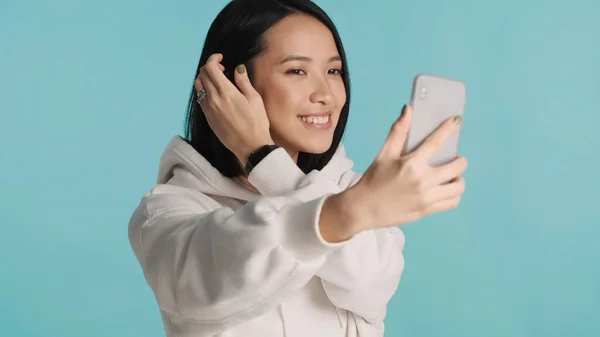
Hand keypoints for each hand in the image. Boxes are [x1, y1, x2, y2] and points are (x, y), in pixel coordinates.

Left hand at [194, 53, 273, 165]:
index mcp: (225, 92)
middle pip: (202, 75)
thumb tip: (237, 68)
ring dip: (205, 78)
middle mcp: (213, 99)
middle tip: (222, 68)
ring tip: (218, 80)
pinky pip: (200, 98)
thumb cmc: (256, 123)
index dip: (213, 59)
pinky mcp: (208, 118)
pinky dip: (205, 90)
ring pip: (198, 86)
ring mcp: (208, 109)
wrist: (250, 147)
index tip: (221, 58)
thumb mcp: (255, 99)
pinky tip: (216, 94)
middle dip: (210, 67)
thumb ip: (243, 82)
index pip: (210, 68)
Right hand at [324, 105, 467, 237]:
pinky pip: (452, 202)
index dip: (448, 129)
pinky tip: (446, 190)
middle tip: (454, 159)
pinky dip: (454, 195)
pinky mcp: (427, 210)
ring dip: (458, 179)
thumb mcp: (384, 154)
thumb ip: (398, 132)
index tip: (456, 121)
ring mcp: (427, 197)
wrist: (364, 209)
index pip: (436, 142)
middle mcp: (423, 180)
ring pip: (458, 187)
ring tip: (451, 177)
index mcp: (411, 164)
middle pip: (457, 167)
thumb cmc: (373, 180)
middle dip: (460, 160)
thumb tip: (408, 110)